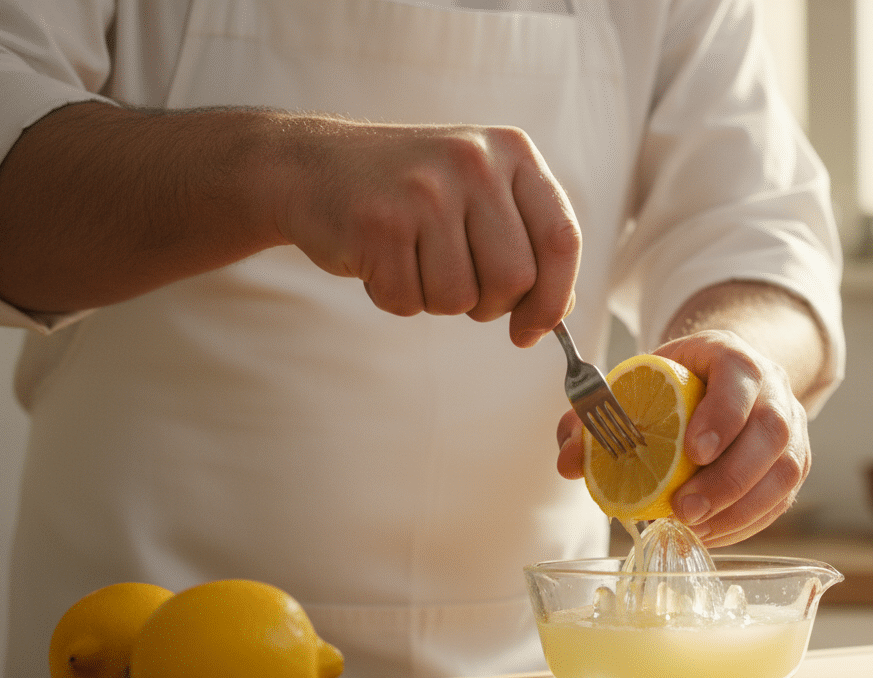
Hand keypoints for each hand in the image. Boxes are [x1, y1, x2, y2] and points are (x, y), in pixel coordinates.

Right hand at [277, 122, 580, 346]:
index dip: (553, 298)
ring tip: (412, 260)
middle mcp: (474, 163)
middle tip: (459, 288)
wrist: (311, 165)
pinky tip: (380, 259)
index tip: (533, 330)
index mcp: (512, 152)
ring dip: (436, 300)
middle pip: (514, 279)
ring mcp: (425, 192)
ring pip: (461, 298)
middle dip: (490, 305)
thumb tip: (558, 311)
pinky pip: (408, 301)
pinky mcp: (379, 224)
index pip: (561, 239)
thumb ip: (526, 240)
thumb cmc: (411, 191)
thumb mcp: (480, 191)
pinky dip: (395, 297)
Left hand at [556, 330, 810, 545]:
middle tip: (684, 508)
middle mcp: (773, 387)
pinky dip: (746, 522)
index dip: (723, 415)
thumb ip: (595, 418)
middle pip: (772, 431)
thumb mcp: (633, 384)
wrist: (720, 379)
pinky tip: (711, 532)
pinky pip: (781, 498)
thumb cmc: (671, 384)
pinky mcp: (794, 463)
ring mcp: (792, 427)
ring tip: (695, 527)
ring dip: (740, 507)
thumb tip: (569, 461)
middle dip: (730, 477)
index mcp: (732, 355)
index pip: (741, 376)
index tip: (693, 452)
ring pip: (786, 469)